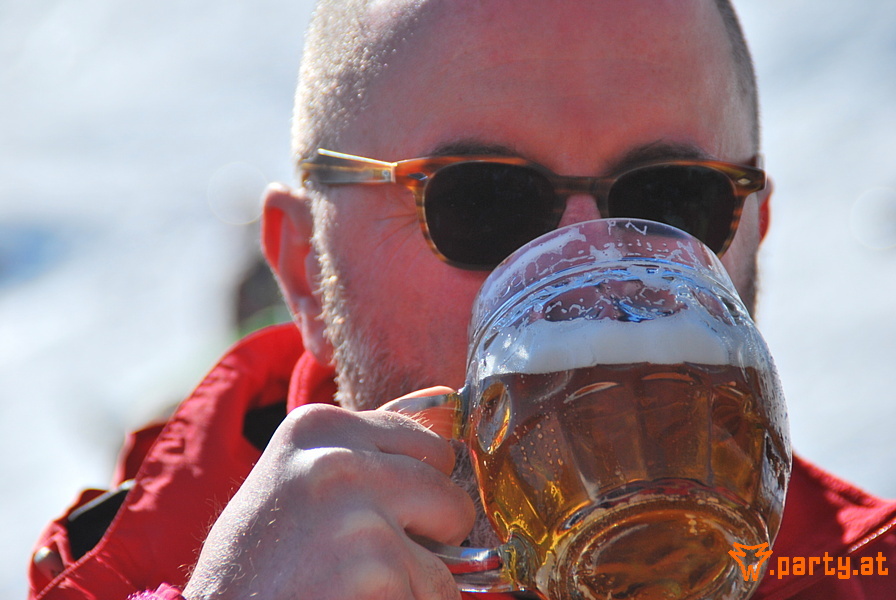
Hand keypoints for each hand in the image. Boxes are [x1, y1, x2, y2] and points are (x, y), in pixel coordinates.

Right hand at [183, 387, 473, 599]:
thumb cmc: (252, 568)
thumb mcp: (293, 484)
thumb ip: (357, 460)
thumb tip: (443, 453)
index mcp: (320, 427)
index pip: (426, 445)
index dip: (417, 493)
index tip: (379, 519)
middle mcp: (339, 460)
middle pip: (448, 496)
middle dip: (430, 538)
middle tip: (371, 563)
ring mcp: (359, 515)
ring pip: (446, 558)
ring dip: (414, 584)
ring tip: (350, 586)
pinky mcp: (376, 570)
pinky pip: (434, 596)